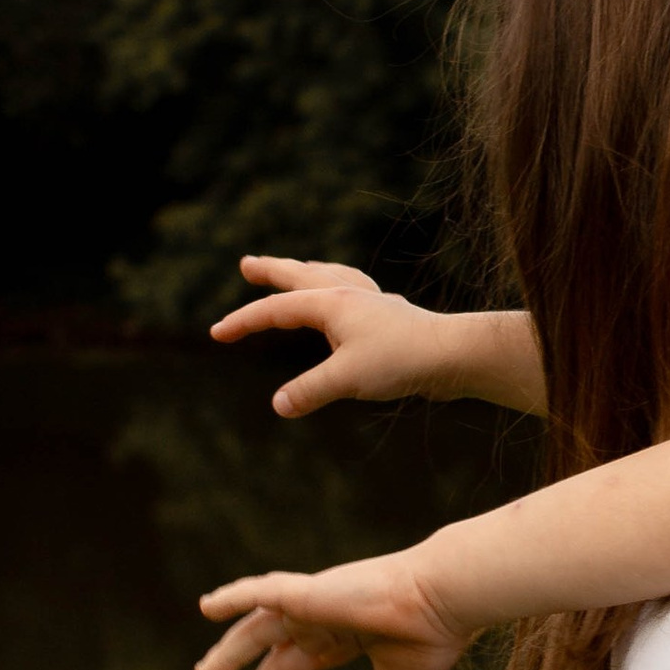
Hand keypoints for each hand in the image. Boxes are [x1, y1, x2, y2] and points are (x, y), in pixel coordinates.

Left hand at [194, 545, 477, 669]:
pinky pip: (263, 592)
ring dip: (230, 648)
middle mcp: (325, 617)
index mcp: (346, 635)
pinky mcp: (311, 593)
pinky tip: (208, 607)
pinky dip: (235, 596)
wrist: (446, 600)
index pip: (293, 664)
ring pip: (259, 624)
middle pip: (270, 645)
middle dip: (238, 664)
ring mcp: (316, 602)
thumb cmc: (433, 634)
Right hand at [210, 258, 466, 417]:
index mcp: (332, 304)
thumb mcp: (348, 378)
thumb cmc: (402, 360)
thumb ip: (310, 390)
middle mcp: (349, 295)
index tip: (216, 332)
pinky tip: (346, 299)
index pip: (277, 310)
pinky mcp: (387, 315)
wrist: (453, 353)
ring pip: (330, 277)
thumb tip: (278, 405)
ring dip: (307, 272)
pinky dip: (338, 287)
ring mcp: (370, 302)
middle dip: (272, 271)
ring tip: (296, 269)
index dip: (244, 321)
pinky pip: (353, 291)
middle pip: (302, 276)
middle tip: (247, 263)